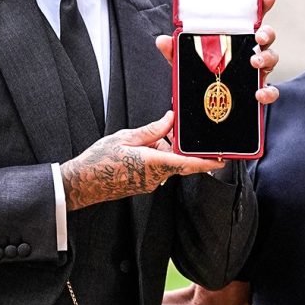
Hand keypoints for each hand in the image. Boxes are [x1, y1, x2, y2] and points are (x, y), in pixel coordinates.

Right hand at [61, 111, 222, 209]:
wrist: (82, 183)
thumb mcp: (125, 138)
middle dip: (182, 148)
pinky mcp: (144, 185)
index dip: (207, 163)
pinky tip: (144, 148)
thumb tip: (170, 120)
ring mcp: (149, 183)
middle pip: (180, 162)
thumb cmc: (99, 160)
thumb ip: (152, 130)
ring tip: (150, 138)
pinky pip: (159, 170)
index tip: (222, 160)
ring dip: (165, 151)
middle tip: (179, 133)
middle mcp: (155, 177)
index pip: (187, 163)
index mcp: (152, 163)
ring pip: (169, 165)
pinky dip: (157, 158)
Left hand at [155, 0, 278, 105]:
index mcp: (236, 37)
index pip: (252, 17)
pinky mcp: (259, 89)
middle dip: (267, 32)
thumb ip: (175, 50)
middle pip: (267, 35)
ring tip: (255, 62)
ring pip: (272, 58)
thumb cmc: (200, 74)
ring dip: (267, 58)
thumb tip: (162, 40)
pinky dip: (268, 92)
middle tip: (258, 37)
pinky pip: (271, 91)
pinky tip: (259, 93)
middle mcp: (250, 50)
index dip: (262, 5)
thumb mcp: (185, 60)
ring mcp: (257, 70)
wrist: (205, 104)